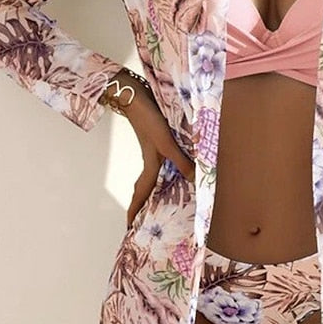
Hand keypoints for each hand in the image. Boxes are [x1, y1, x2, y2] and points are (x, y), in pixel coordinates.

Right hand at [109, 71, 195, 226]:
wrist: (134, 96)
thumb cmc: (149, 119)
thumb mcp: (167, 142)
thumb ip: (181, 161)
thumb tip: (193, 180)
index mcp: (150, 164)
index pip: (141, 193)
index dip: (135, 210)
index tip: (129, 227)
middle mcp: (149, 160)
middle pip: (143, 188)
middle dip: (141, 205)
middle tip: (141, 220)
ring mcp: (152, 151)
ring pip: (151, 177)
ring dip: (152, 190)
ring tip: (157, 203)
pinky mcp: (155, 141)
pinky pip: (159, 165)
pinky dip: (163, 173)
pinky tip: (173, 172)